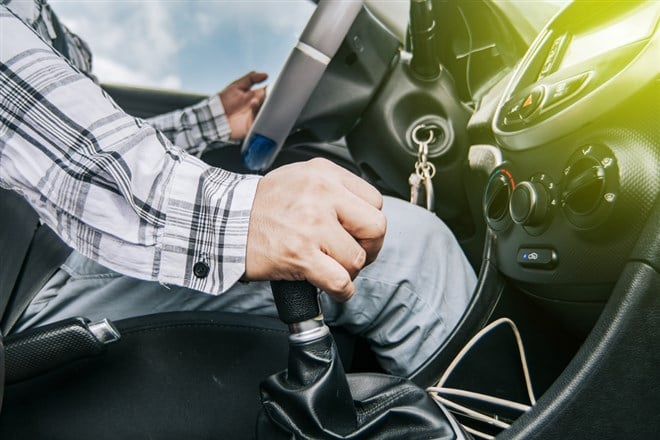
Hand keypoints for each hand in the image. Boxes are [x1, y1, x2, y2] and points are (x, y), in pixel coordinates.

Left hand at [219, 71, 267, 139]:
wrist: (214, 118)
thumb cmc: (223, 101)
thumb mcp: (236, 86)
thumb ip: (250, 79)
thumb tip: (265, 75)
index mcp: (254, 96)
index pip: (268, 92)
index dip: (272, 90)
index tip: (273, 87)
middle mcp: (256, 107)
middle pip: (269, 103)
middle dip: (267, 99)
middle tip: (263, 95)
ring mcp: (255, 117)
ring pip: (265, 113)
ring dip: (261, 107)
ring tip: (253, 103)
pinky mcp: (252, 127)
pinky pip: (260, 124)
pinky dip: (260, 120)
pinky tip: (254, 114)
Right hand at [245, 158, 385, 300]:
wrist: (222, 221)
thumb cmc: (259, 205)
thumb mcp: (300, 177)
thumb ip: (332, 188)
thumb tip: (359, 214)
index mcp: (324, 174)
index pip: (374, 200)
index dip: (368, 223)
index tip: (357, 234)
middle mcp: (322, 195)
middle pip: (376, 227)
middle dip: (369, 247)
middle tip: (353, 254)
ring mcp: (312, 225)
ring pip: (357, 258)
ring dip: (348, 271)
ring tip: (331, 268)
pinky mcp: (301, 255)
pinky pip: (340, 281)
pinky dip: (342, 291)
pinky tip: (333, 288)